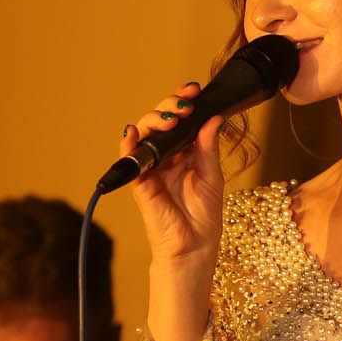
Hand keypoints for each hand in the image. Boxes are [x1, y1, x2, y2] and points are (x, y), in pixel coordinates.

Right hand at [123, 82, 226, 340]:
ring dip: (154, 120)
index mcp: (184, 154)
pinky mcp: (140, 182)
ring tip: (171, 118)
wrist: (192, 249)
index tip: (194, 91)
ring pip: (144, 134)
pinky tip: (133, 132)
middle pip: (160, 122)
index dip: (185, 104)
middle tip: (184, 104)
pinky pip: (129, 158)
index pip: (180, 121)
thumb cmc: (203, 219)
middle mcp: (165, 158)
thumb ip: (208, 148)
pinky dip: (128, 143)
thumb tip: (212, 119)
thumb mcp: (212, 177)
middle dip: (170, 107)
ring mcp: (151, 169)